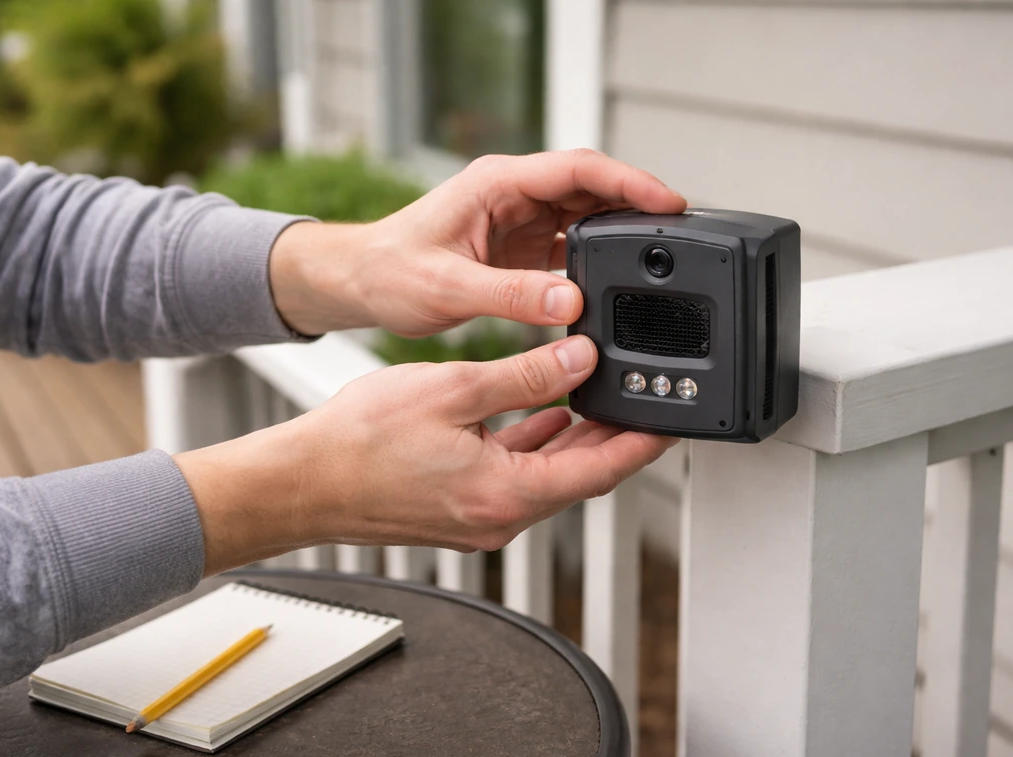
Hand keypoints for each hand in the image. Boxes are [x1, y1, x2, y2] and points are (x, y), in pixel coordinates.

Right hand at [175, 336, 675, 573]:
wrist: (302, 483)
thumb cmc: (359, 445)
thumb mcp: (453, 392)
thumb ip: (525, 376)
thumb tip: (577, 359)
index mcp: (506, 494)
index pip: (600, 470)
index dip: (641, 443)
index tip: (671, 420)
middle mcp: (500, 516)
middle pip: (579, 476)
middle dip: (613, 439)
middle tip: (641, 402)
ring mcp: (480, 519)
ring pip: (548, 477)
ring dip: (574, 442)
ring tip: (598, 402)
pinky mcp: (460, 511)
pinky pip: (516, 479)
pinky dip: (535, 448)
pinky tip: (540, 419)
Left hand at [269, 150, 686, 336]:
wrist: (362, 283)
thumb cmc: (390, 271)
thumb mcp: (448, 286)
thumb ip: (509, 296)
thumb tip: (569, 304)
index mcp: (498, 184)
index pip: (578, 169)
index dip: (629, 182)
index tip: (667, 202)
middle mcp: (513, 195)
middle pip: (591, 188)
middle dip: (635, 206)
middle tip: (676, 235)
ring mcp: (518, 219)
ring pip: (584, 216)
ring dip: (618, 234)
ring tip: (654, 259)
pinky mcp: (518, 247)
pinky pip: (568, 245)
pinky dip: (594, 259)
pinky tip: (612, 281)